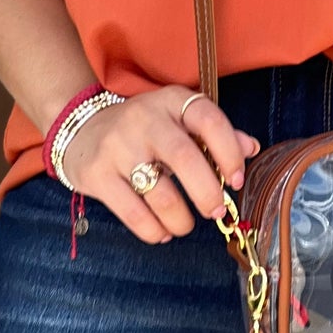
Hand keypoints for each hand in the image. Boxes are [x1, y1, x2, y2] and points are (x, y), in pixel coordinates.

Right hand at [60, 85, 261, 245]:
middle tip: (216, 212)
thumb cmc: (143, 128)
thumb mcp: (177, 120)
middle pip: (184, 158)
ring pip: (160, 192)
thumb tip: (252, 147)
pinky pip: (133, 212)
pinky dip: (153, 230)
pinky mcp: (98, 175)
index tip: (237, 181)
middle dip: (208, 192)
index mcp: (171, 101)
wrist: (80, 128)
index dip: (230, 152)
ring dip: (181, 219)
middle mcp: (144, 119)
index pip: (209, 119)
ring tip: (184, 226)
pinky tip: (160, 231)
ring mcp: (118, 146)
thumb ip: (214, 133)